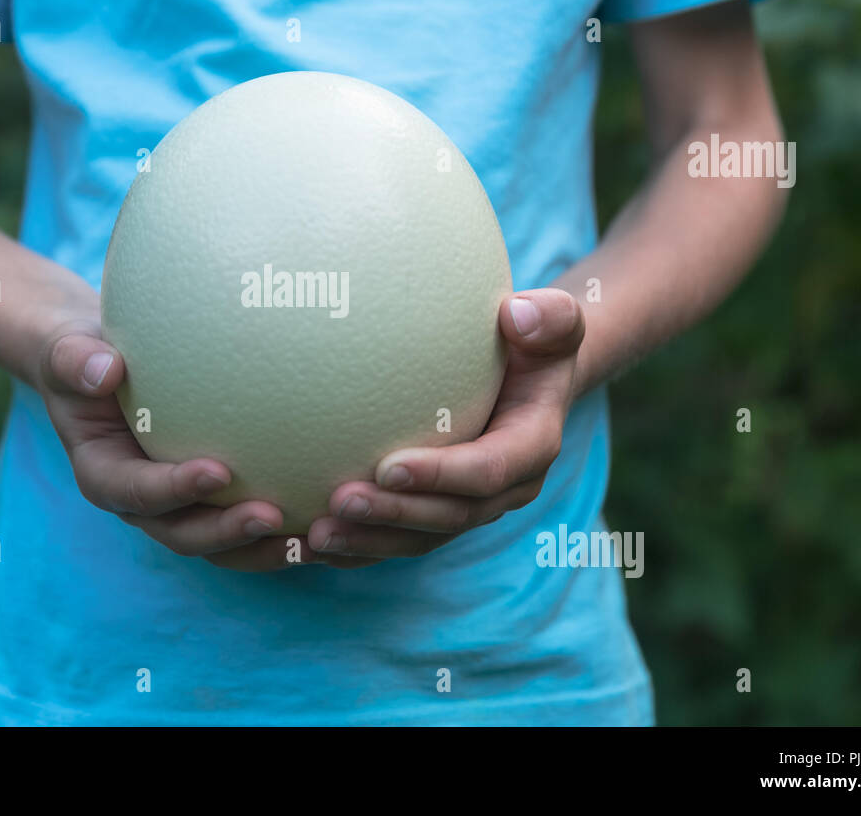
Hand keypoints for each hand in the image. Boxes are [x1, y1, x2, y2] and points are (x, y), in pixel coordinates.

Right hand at [37, 317, 319, 570]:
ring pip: (219, 544)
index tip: (218, 471)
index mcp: (104, 474)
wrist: (101, 367)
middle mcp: (141, 502)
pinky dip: (282, 532)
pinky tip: (326, 518)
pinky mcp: (209, 502)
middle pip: (183, 533)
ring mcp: (177, 508)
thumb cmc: (85, 355)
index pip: (136, 492)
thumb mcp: (68, 351)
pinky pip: (244, 526)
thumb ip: (76, 361)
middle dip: (226, 532)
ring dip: (261, 547)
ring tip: (310, 539)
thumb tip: (104, 370)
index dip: (174, 490)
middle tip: (273, 516)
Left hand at [307, 289, 584, 565]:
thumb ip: (550, 316)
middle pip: (448, 517)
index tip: (388, 466)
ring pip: (419, 539)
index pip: (487, 471)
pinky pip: (396, 540)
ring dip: (367, 541)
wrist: (531, 375)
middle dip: (394, 514)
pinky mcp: (438, 514)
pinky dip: (355, 547)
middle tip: (340, 500)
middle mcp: (506, 489)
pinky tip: (306, 542)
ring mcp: (470, 508)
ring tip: (315, 534)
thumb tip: (515, 313)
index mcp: (532, 447)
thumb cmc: (534, 337)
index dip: (441, 476)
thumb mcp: (555, 320)